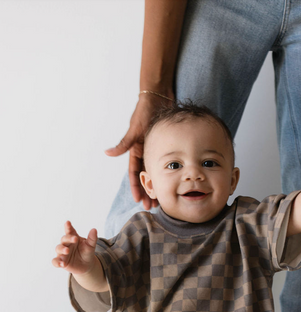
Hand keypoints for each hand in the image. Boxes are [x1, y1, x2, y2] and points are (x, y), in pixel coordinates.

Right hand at [52, 221, 97, 274]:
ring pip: (58, 248)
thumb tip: (94, 230)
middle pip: (64, 239)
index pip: (69, 231)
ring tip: (67, 251)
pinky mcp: (61, 261)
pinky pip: (55, 261)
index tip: (68, 223)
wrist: (87, 265)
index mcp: (73, 238)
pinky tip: (61, 264)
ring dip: (62, 249)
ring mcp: (62, 253)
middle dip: (68, 238)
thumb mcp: (90, 246)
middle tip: (75, 239)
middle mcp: (66, 244)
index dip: (68, 226)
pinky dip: (57, 262)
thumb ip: (92, 238)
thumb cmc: (86, 253)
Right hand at [104, 92, 172, 209]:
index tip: (140, 201)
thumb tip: (107, 153)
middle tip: (153, 206)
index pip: (134, 174)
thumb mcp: (134, 129)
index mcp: (135, 150)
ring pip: (156, 173)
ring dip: (158, 185)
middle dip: (148, 192)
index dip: (136, 188)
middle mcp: (144, 152)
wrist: (159, 96)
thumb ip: (124, 143)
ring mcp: (155, 149)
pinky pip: (166, 164)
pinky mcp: (165, 146)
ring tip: (163, 199)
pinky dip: (168, 174)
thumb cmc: (144, 111)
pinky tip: (173, 183)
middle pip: (145, 177)